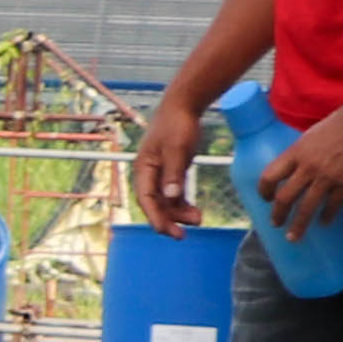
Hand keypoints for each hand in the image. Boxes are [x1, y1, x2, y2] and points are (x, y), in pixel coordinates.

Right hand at [130, 94, 203, 231]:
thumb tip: (171, 197)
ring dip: (179, 214)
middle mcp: (149, 174)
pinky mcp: (172, 172)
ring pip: (166, 202)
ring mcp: (161, 174)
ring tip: (198, 220)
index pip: (146, 199)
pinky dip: (183, 205)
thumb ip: (173, 173)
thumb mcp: (177, 148)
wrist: (184, 106)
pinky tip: (195, 212)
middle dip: (168, 220)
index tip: (167, 231)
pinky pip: (175, 195)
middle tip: (183, 235)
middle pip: (156, 205)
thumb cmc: (177, 124)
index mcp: (144, 169)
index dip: (155, 217)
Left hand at [258, 97, 342, 227]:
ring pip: (307, 207)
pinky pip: (333, 205)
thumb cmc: (339, 123)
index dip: (263, 191)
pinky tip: (324, 222)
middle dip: (278, 214)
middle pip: (285, 197)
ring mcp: (328, 176)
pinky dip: (327, 216)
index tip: (265, 199)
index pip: (269, 176)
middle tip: (277, 224)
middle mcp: (308, 166)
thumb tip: (293, 170)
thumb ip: (300, 154)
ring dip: (299, 225)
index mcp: (295, 152)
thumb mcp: (310, 135)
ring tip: (294, 236)